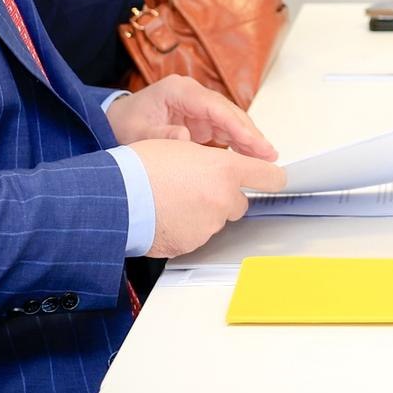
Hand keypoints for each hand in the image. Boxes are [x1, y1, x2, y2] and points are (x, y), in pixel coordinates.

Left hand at [105, 74, 279, 158]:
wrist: (115, 122)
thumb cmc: (125, 124)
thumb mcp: (137, 132)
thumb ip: (161, 135)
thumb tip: (185, 138)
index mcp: (180, 91)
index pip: (217, 108)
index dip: (239, 127)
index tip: (256, 145)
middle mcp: (194, 95)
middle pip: (230, 113)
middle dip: (251, 134)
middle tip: (269, 155)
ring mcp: (199, 106)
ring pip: (231, 121)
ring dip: (248, 140)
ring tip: (266, 159)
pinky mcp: (200, 119)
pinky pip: (224, 130)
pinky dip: (237, 144)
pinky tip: (249, 158)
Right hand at [134, 139, 286, 258]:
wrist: (116, 197)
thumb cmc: (142, 167)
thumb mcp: (181, 147)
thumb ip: (210, 160)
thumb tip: (215, 167)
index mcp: (224, 170)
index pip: (268, 177)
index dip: (272, 178)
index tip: (275, 179)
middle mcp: (223, 199)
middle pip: (238, 202)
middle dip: (223, 197)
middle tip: (194, 188)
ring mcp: (209, 225)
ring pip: (216, 220)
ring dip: (202, 213)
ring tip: (172, 201)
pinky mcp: (192, 244)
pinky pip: (196, 236)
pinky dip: (185, 229)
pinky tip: (166, 217)